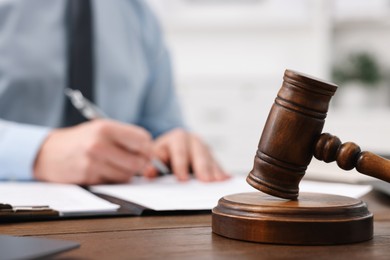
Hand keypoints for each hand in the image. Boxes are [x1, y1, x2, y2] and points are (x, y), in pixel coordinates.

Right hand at [34, 119, 152, 184]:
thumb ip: (125, 138)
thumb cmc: (80, 140)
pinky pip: (114, 182)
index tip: (144, 150)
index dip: (147, 147)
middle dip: (140, 163)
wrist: (48, 153)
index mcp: (106, 128)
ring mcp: (94, 162)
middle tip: (134, 162)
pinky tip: (104, 171)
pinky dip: (114, 179)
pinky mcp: (89, 176)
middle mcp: (100, 143)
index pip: (142, 139)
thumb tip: (150, 153)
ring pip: (128, 174)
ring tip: (117, 165)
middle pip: (138, 160)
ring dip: (127, 173)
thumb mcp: (101, 129)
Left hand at [143, 128, 229, 181]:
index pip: (179, 151)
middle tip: (206, 181)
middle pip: (199, 154)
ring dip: (214, 171)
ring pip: (211, 159)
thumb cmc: (162, 154)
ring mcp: (204, 148)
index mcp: (177, 138)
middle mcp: (193, 140)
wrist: (171, 147)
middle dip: (202, 168)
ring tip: (218, 182)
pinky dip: (221, 172)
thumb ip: (152, 164)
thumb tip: (149, 171)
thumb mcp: (154, 156)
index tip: (182, 178)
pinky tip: (226, 179)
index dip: (180, 165)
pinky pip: (217, 164)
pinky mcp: (212, 156)